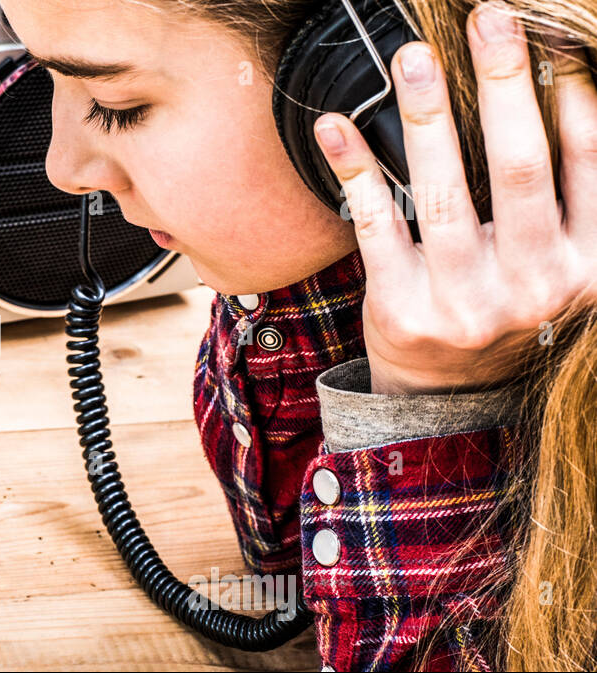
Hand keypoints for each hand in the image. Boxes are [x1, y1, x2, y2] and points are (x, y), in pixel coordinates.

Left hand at [312, 1, 596, 394]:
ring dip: (427, 115)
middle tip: (491, 19)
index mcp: (587, 267)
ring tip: (414, 59)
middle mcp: (534, 285)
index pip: (589, 165)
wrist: (449, 399)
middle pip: (519, 167)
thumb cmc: (505, 308)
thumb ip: (566, 201)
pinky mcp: (402, 308)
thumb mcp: (558, 264)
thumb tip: (564, 94)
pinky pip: (376, 225)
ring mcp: (465, 300)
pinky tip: (336, 127)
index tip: (552, 41)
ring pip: (443, 191)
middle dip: (504, 86)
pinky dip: (355, 170)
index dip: (574, 98)